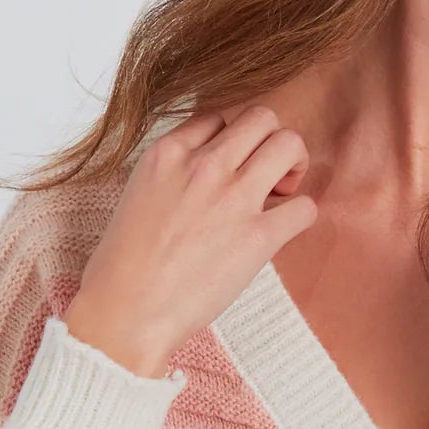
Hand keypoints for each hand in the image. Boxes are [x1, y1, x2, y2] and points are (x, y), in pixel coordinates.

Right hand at [64, 101, 318, 375]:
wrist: (125, 311)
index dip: (234, 140)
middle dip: (272, 141)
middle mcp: (202, 165)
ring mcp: (232, 197)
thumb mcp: (138, 195)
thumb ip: (172, 175)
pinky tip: (284, 231)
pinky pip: (305, 206)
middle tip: (268, 177)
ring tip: (281, 196)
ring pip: (288, 143)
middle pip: (261, 117)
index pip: (219, 117)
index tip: (231, 169)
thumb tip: (202, 179)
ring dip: (294, 164)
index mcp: (168, 152)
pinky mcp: (257, 236)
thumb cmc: (124, 266)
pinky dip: (302, 215)